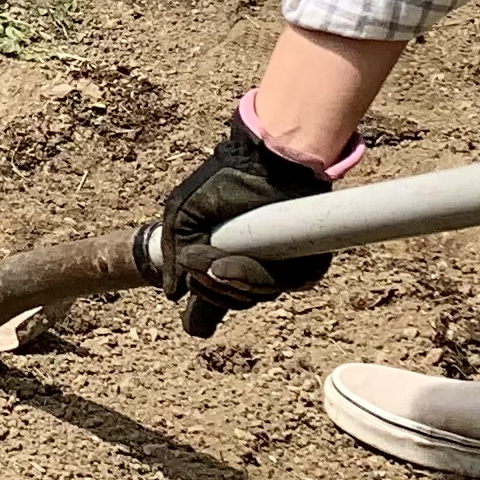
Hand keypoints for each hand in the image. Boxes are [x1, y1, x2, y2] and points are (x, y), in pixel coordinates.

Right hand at [151, 98, 352, 334]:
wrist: (265, 160)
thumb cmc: (223, 180)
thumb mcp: (182, 214)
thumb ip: (173, 253)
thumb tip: (173, 293)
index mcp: (223, 258)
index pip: (214, 299)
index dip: (202, 314)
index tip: (192, 320)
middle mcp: (252, 267)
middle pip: (234, 302)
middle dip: (214, 291)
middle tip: (203, 268)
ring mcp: (279, 267)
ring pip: (257, 296)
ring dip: (234, 281)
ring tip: (219, 262)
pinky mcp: (306, 262)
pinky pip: (284, 285)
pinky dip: (258, 275)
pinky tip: (244, 260)